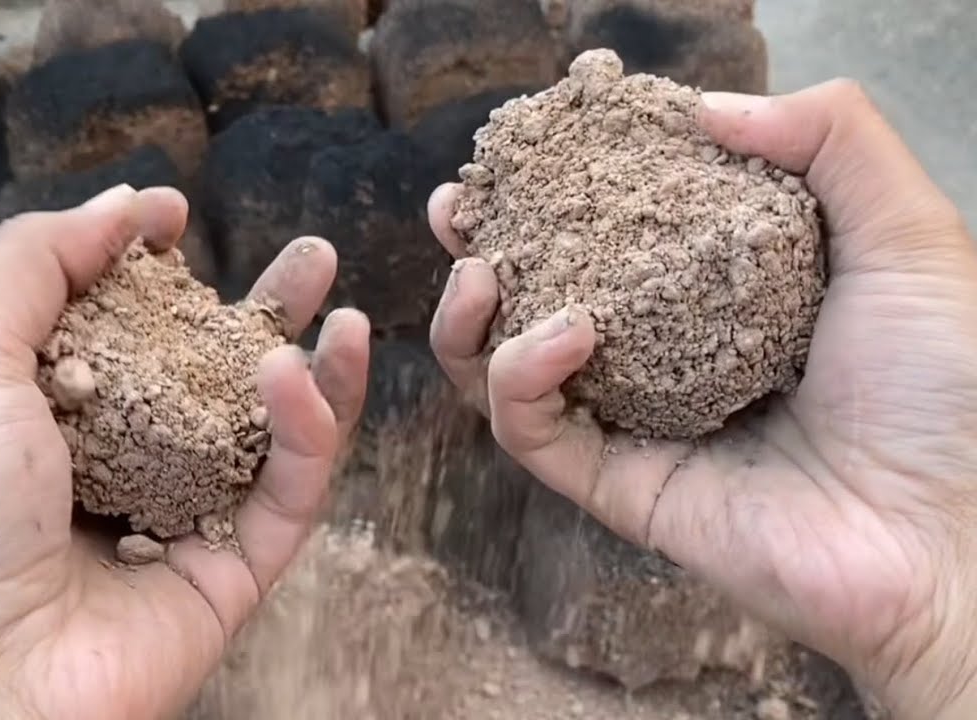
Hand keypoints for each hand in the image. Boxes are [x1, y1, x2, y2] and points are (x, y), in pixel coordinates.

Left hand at [0, 185, 370, 718]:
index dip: (154, 271)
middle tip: (313, 256)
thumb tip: (124, 205)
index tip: (175, 217)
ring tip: (341, 309)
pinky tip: (298, 368)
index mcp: (50, 413)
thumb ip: (35, 264)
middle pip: (212, 374)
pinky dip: (307, 428)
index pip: (123, 328)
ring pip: (268, 434)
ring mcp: (181, 518)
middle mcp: (121, 462)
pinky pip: (288, 493)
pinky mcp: (231, 571)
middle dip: (264, 312)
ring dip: (312, 368)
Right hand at [428, 80, 976, 719]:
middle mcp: (665, 356)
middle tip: (458, 209)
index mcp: (719, 296)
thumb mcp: (907, 233)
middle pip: (538, 299)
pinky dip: (520, 377)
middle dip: (485, 249)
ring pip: (508, 373)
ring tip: (477, 268)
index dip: (559, 190)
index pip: (613, 235)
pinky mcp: (617, 487)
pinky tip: (558, 331)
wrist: (949, 533)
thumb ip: (832, 140)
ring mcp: (635, 425)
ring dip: (470, 319)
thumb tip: (708, 107)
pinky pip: (535, 432)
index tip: (525, 149)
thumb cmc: (947, 389)